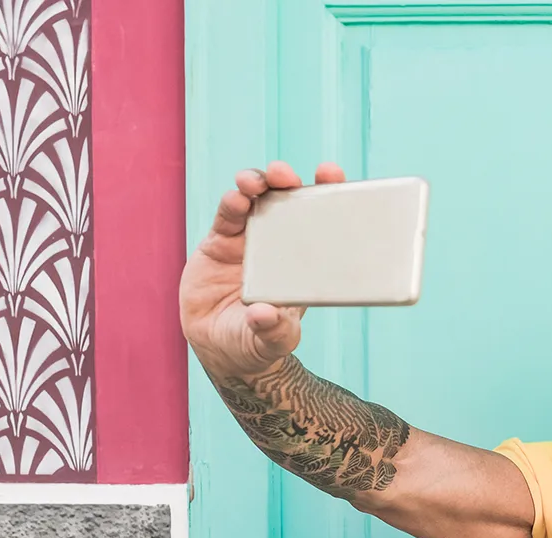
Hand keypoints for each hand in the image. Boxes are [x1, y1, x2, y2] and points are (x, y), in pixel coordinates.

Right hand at [178, 161, 345, 379]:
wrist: (222, 349)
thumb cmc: (258, 343)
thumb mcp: (273, 341)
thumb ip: (274, 331)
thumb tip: (265, 315)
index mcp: (305, 261)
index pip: (321, 219)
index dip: (328, 193)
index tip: (331, 175)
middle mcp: (280, 243)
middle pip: (287, 200)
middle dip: (287, 180)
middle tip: (285, 174)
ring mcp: (249, 240)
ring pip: (255, 200)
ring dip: (256, 184)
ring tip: (255, 182)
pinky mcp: (220, 243)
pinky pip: (227, 216)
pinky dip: (231, 204)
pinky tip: (235, 198)